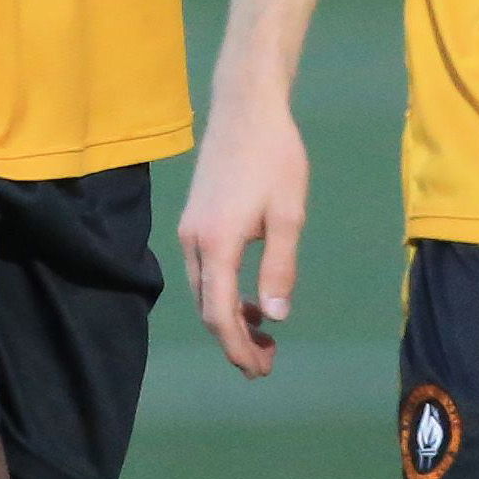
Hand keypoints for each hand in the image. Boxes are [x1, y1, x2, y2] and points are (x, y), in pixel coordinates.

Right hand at [175, 88, 308, 378]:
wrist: (246, 108)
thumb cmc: (275, 156)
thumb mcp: (288, 214)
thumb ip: (280, 267)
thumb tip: (276, 317)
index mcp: (217, 244)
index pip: (220, 315)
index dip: (238, 349)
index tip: (261, 370)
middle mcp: (194, 242)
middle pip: (207, 309)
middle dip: (234, 341)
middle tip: (266, 364)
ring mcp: (189, 230)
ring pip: (204, 292)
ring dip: (230, 319)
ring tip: (264, 336)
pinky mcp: (193, 220)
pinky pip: (204, 272)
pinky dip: (224, 294)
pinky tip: (251, 298)